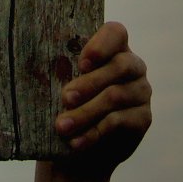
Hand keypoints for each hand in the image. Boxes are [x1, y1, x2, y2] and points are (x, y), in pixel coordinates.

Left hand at [50, 21, 150, 181]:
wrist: (83, 149)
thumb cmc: (70, 106)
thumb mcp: (65, 84)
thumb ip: (63, 72)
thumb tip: (40, 70)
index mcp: (114, 48)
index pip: (116, 32)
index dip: (101, 45)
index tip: (81, 63)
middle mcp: (133, 66)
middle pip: (119, 66)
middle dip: (89, 83)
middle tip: (65, 98)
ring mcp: (141, 92)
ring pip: (115, 97)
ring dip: (85, 113)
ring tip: (62, 126)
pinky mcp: (143, 118)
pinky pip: (118, 122)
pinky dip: (93, 132)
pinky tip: (76, 142)